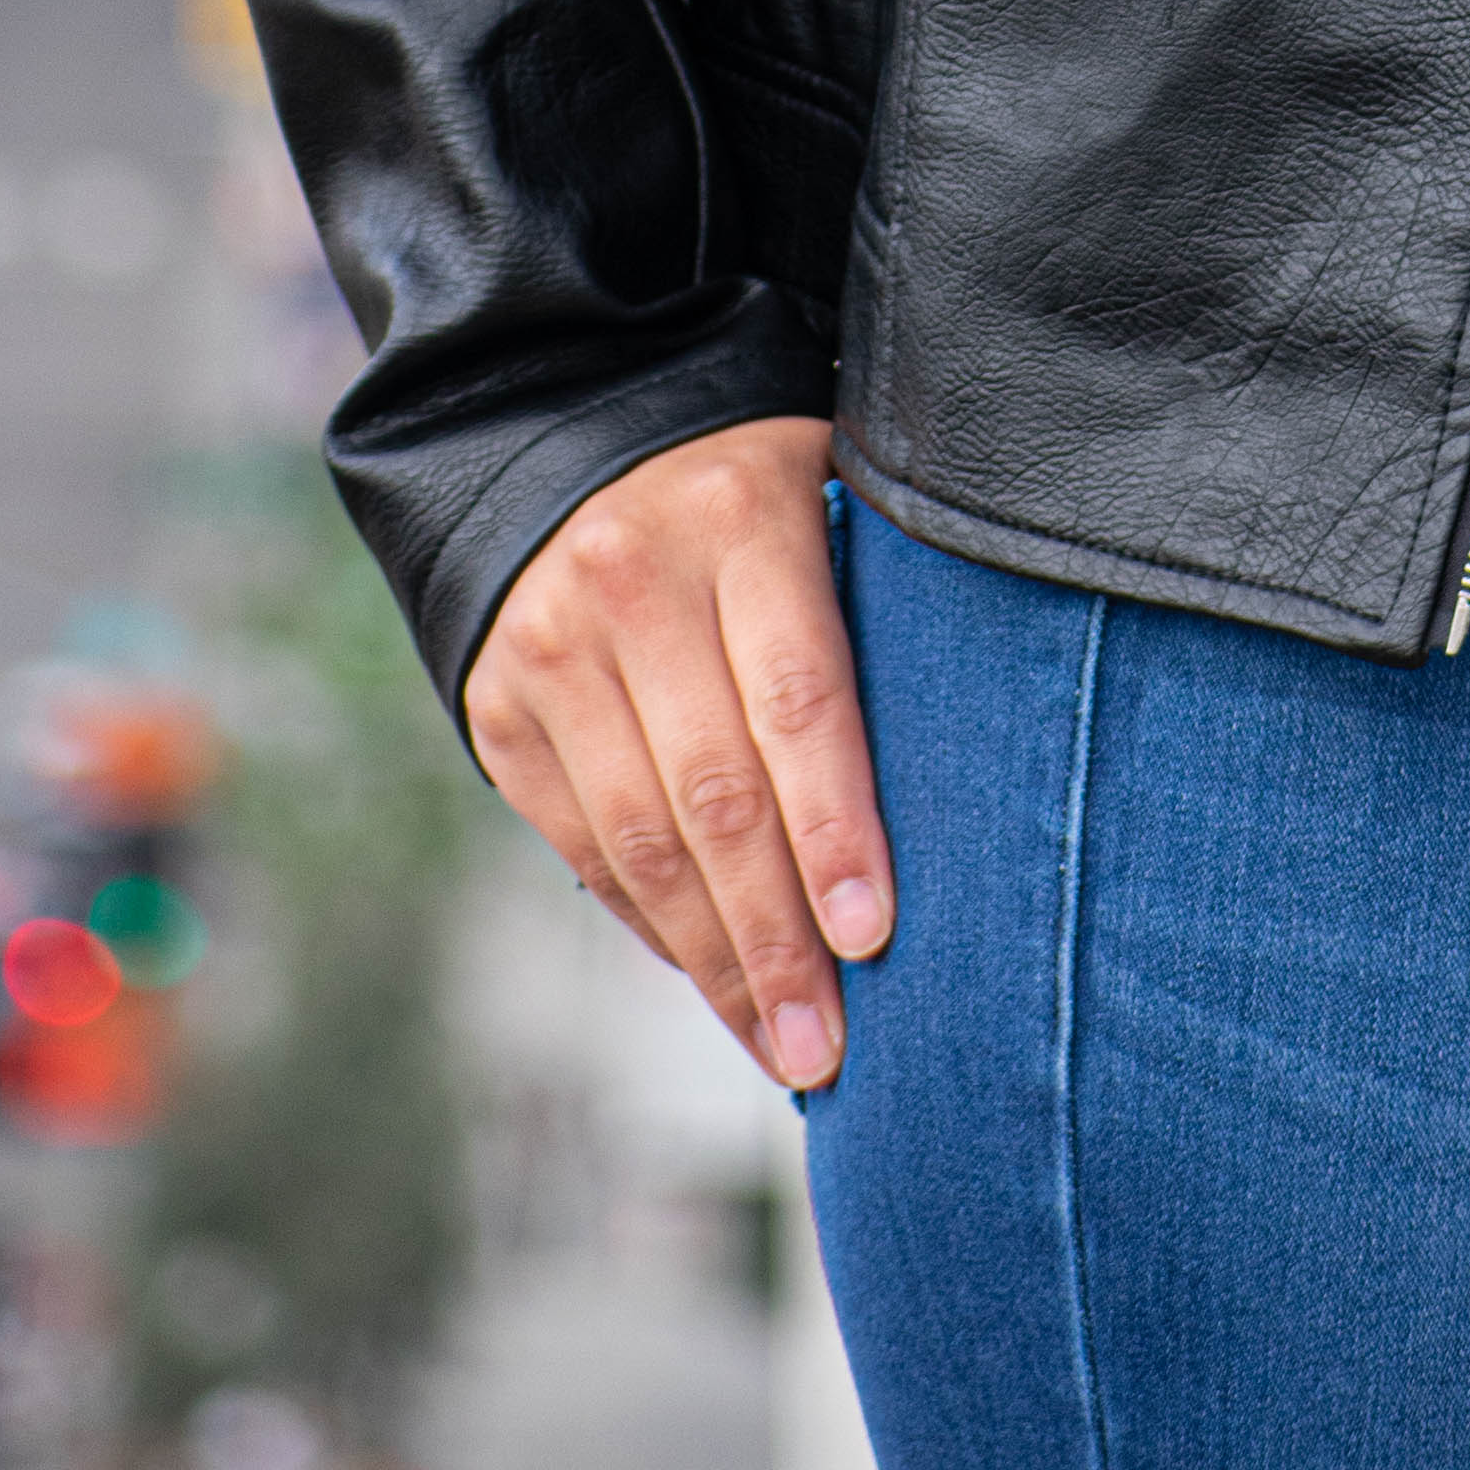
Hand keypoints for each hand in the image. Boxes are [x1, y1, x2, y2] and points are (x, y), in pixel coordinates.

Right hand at [461, 415, 887, 1087]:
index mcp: (740, 518)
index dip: (835, 825)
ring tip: (784, 1047)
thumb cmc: (751, 480)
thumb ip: (881, 606)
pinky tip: (711, 978)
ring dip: (718, 962)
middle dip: (779, 939)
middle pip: (717, 794)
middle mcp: (631, 581)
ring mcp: (550, 646)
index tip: (875, 936)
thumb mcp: (827, 489)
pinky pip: (582, 842)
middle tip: (832, 1047)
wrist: (562, 423)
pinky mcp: (498, 706)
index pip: (797, 697)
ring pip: (643, 839)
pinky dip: (652, 925)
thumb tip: (972, 788)